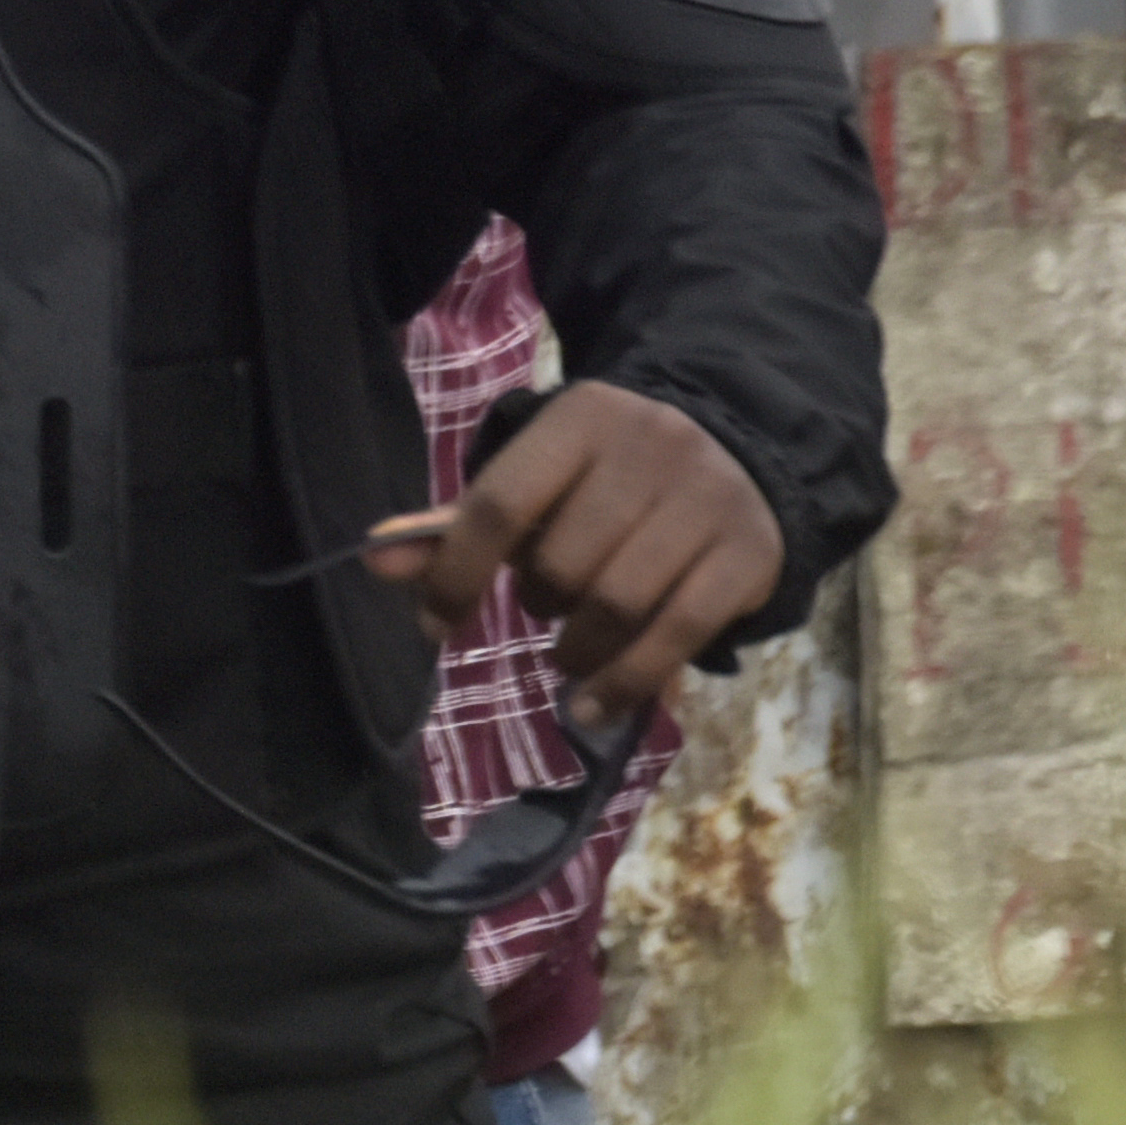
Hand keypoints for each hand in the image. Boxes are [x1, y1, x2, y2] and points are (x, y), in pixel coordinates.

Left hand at [366, 383, 780, 723]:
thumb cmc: (611, 477)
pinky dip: (626, 683)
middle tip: (546, 606)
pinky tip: (594, 707)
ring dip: (577, 649)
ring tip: (569, 653)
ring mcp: (708, 498)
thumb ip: (461, 525)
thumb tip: (375, 559)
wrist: (741, 452)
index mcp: (581, 417)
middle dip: (539, 602)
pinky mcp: (750, 552)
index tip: (434, 626)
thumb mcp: (539, 481)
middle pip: (563, 563)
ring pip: (617, 603)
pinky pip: (677, 635)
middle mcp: (651, 446)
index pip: (499, 504)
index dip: (456, 574)